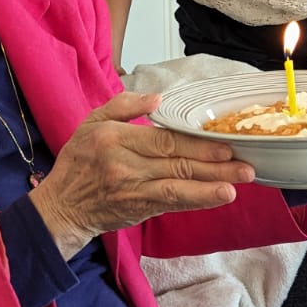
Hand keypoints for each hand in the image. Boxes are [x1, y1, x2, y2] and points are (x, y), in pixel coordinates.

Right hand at [29, 92, 255, 258]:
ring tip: (237, 184)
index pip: (162, 140)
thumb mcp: (92, 122)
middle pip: (175, 163)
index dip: (195, 143)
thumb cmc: (78, 161)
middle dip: (213, 164)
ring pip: (177, 187)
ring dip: (210, 186)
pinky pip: (171, 204)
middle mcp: (124, 165)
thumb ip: (124, 106)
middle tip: (244, 164)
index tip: (223, 143)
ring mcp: (131, 189)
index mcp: (113, 138)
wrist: (62, 206)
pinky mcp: (137, 208)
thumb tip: (157, 98)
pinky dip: (196, 201)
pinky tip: (217, 197)